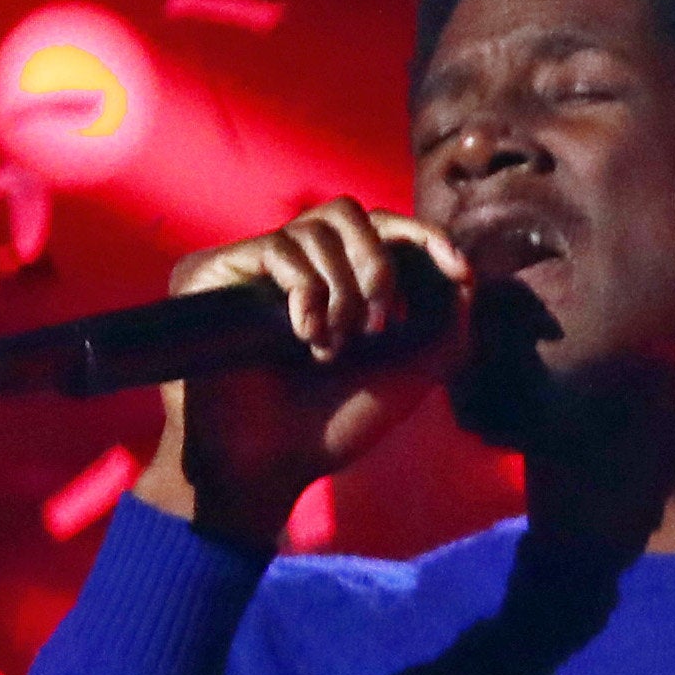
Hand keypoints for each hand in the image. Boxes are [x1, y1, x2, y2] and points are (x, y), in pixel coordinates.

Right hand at [135, 201, 461, 538]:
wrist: (274, 460)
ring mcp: (252, 267)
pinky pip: (279, 247)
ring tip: (329, 347)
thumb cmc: (339, 421)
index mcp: (338, 281)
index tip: (458, 267)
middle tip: (375, 327)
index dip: (424, 235)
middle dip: (379, 266)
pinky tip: (304, 335)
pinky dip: (306, 290)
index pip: (382, 227)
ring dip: (341, 292)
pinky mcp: (213, 270)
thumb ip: (448, 310)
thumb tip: (461, 261)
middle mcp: (294, 266)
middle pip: (351, 213)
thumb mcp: (417, 363)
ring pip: (317, 230)